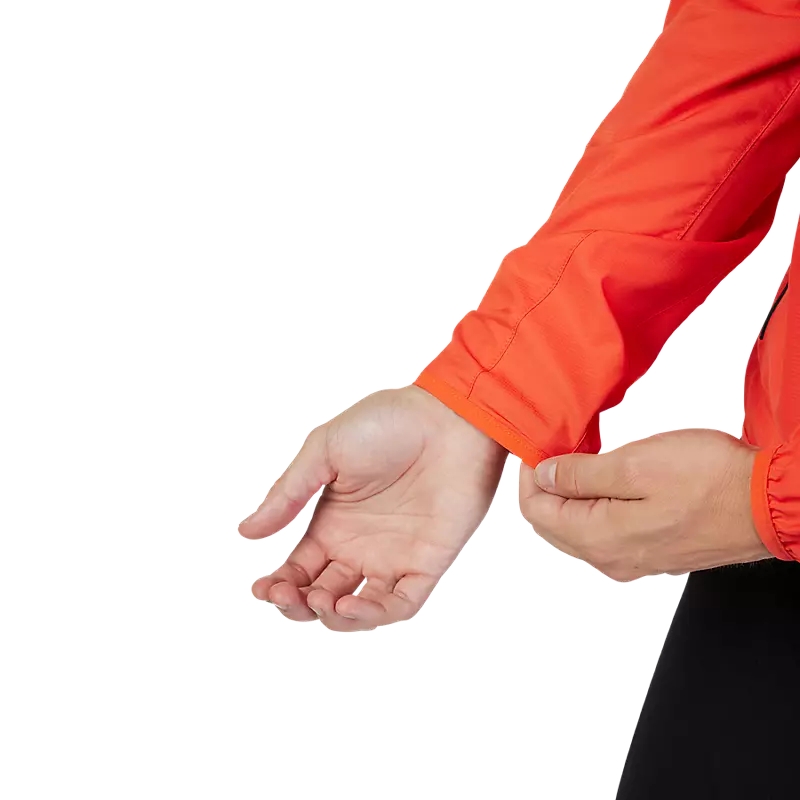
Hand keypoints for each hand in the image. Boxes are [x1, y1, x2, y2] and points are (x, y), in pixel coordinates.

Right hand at [239, 385, 506, 630]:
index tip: (259, 589)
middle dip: (296, 606)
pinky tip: (349, 606)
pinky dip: (375, 615)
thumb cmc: (387, 423)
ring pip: (358, 611)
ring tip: (319, 601)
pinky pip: (401, 604)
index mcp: (332, 524)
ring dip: (333, 618)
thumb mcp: (325, 451)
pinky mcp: (426, 563)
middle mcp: (359, 547)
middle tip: (284, 596)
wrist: (448, 416)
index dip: (277, 586)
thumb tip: (246, 531)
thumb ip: (288, 493)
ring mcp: (393, 557)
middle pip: (320, 597)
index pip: (297, 571)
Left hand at [518, 428, 771, 581]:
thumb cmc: (709, 479)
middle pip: (552, 524)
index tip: (539, 446)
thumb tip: (544, 476)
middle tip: (558, 450)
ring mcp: (632, 560)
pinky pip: (605, 531)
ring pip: (577, 528)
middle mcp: (611, 559)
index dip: (530, 476)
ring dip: (571, 495)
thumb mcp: (634, 465)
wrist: (769, 504)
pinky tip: (609, 479)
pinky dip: (595, 505)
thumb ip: (580, 475)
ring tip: (584, 458)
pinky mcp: (652, 553)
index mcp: (599, 540)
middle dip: (546, 486)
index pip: (536, 512)